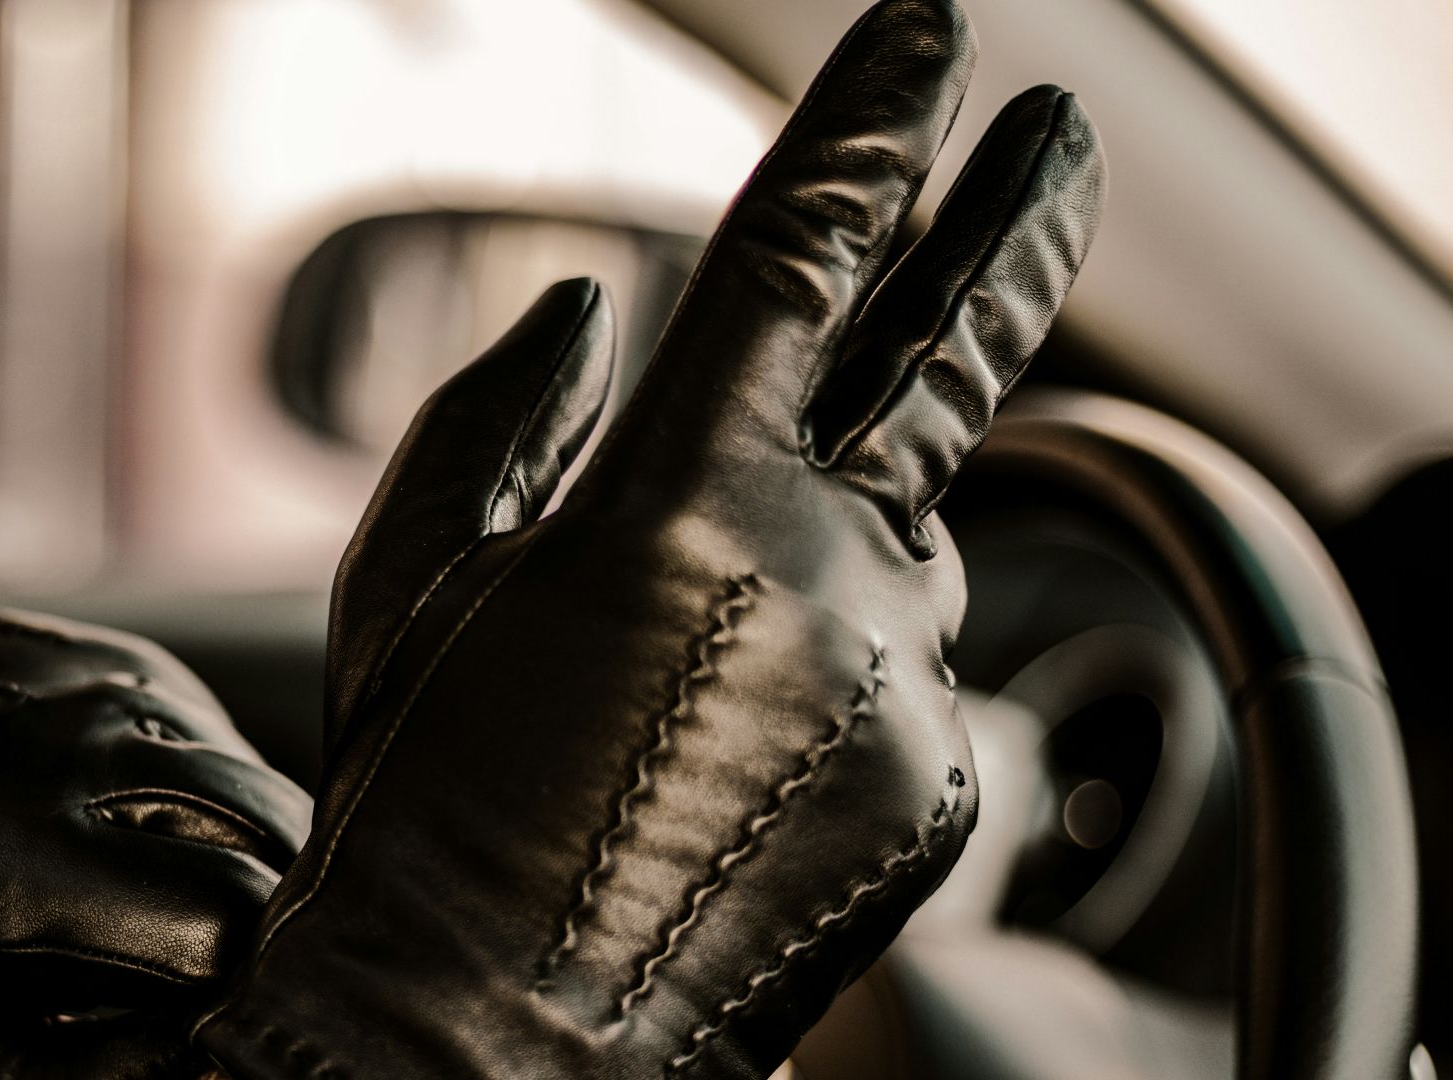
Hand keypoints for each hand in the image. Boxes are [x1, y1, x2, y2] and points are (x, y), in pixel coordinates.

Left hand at [0, 611, 310, 1077]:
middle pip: (242, 813)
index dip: (247, 972)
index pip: (219, 911)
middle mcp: (15, 743)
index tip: (231, 1004)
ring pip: (211, 744)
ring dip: (225, 821)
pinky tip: (129, 809)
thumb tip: (224, 1051)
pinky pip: (148, 690)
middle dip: (260, 892)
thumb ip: (96, 1066)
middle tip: (230, 956)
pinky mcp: (9, 640)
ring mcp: (15, 674)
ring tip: (175, 889)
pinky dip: (165, 756)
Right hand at [199, 0, 1103, 1075]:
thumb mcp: (408, 597)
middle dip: (1013, 224)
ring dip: (836, 552)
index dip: (872, 124)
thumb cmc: (424, 819)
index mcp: (673, 499)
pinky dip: (838, 680)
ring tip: (696, 672)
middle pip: (952, 358)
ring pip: (910, 550)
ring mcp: (903, 684)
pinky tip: (727, 766)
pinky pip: (910, 679)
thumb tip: (591, 312)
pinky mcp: (943, 784)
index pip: (802, 253)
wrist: (491, 1046)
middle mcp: (822, 573)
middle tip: (1064, 131)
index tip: (926, 34)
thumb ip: (494, 423)